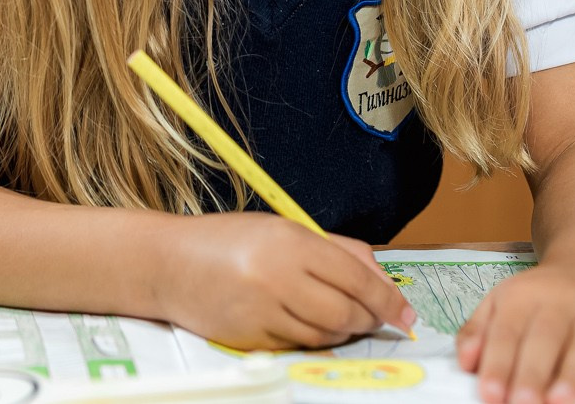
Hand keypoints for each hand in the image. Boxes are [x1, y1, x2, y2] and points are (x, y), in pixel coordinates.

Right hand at [149, 213, 416, 349]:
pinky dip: (313, 340)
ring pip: (325, 334)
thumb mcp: (285, 229)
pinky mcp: (249, 337)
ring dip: (344, 333)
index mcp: (290, 240)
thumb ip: (338, 249)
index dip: (388, 299)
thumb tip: (384, 280)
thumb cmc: (230, 241)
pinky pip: (297, 346)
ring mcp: (261, 309)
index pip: (356, 276)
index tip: (405, 314)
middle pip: (346, 311)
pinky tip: (309, 326)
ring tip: (343, 320)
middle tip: (377, 320)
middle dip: (370, 320)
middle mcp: (276, 274)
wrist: (168, 263)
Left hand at [457, 259, 574, 403]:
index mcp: (524, 295)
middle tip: (521, 403)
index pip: (508, 331)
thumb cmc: (543, 296)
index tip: (490, 395)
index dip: (498, 364)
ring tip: (559, 401)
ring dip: (573, 373)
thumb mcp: (503, 302)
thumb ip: (478, 331)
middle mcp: (563, 298)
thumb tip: (465, 363)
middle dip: (532, 372)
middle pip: (545, 336)